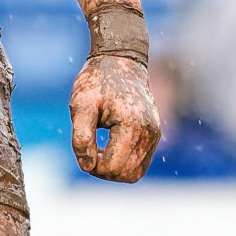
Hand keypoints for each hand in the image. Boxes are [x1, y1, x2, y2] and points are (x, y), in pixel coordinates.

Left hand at [69, 55, 161, 182]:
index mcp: (132, 126)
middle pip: (125, 175)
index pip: (113, 167)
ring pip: (135, 173)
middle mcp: (149, 133)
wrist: (120, 60)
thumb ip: (81, 136)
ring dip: (113, 169)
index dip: (92, 165)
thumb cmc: (98, 80)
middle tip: (87, 150)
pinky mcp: (154, 134)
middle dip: (102, 169)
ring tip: (96, 149)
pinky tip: (107, 148)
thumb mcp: (81, 104)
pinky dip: (123, 163)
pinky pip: (140, 163)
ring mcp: (154, 135)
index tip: (81, 148)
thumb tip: (86, 165)